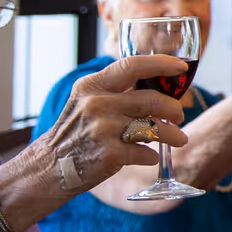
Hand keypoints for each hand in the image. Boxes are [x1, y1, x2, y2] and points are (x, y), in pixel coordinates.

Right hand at [30, 56, 188, 189]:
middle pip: (152, 99)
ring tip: (180, 139)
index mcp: (93, 86)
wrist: (49, 167)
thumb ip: (116, 91)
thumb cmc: (77, 132)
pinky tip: (148, 156)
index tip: (181, 68)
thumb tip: (159, 84)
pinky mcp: (109, 154)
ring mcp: (103, 129)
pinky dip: (151, 155)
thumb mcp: (87, 101)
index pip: (132, 66)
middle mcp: (97, 103)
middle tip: (180, 115)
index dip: (161, 64)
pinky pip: (145, 152)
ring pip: (154, 127)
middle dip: (174, 108)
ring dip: (172, 134)